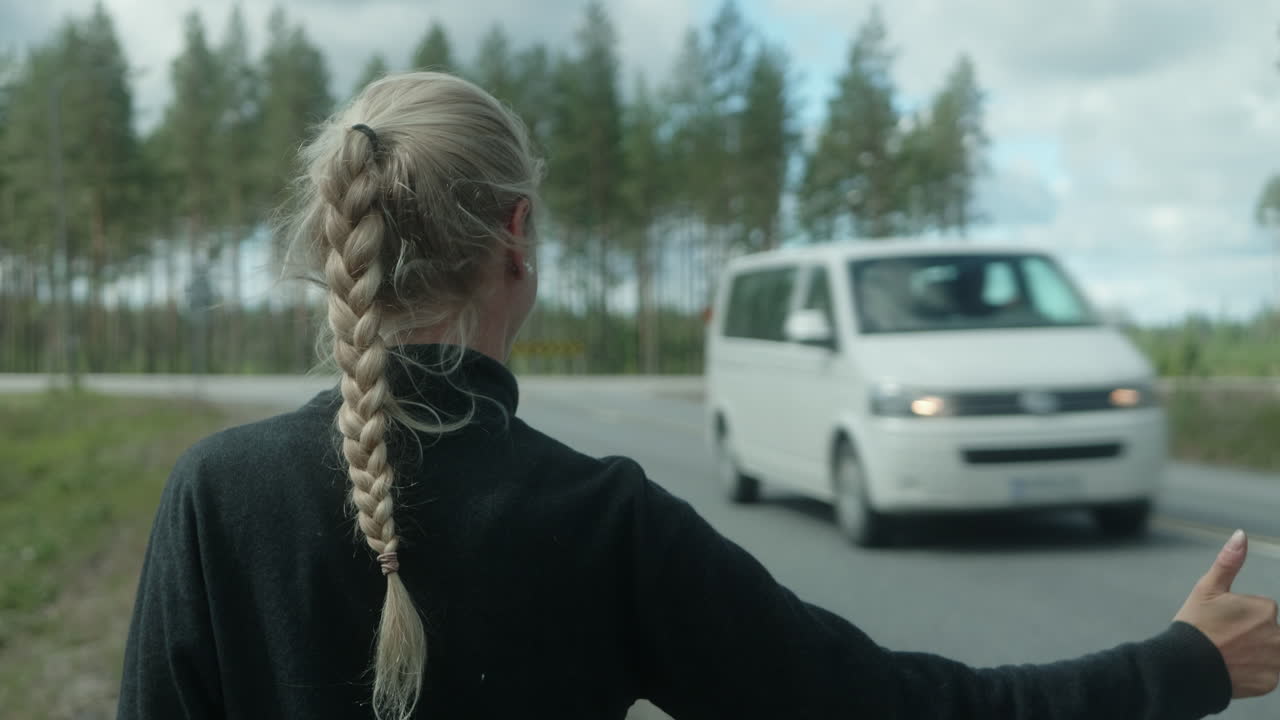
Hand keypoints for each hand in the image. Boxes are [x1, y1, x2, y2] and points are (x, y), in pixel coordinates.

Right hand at [1174, 530, 1279, 697]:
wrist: (1184, 666)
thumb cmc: (1194, 625)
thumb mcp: (1207, 588)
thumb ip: (1228, 561)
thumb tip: (1241, 534)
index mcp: (1265, 610)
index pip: (1263, 611)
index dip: (1242, 615)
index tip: (1223, 622)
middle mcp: (1277, 636)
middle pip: (1270, 632)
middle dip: (1252, 634)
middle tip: (1226, 639)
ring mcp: (1275, 662)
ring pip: (1271, 653)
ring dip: (1256, 653)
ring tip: (1230, 654)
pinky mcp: (1270, 682)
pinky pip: (1267, 673)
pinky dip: (1254, 672)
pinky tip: (1233, 668)